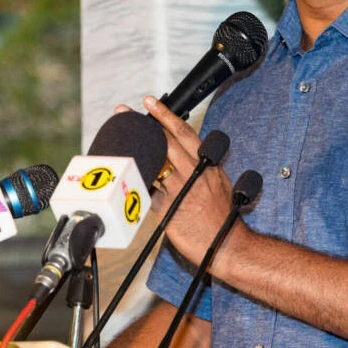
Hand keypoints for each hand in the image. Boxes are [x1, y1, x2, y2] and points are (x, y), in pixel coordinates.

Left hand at [139, 95, 240, 271]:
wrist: (229, 245)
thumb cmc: (223, 216)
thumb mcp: (218, 182)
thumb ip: (200, 166)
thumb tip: (181, 154)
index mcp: (206, 163)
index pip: (183, 132)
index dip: (164, 115)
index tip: (149, 102)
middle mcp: (193, 172)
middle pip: (163, 141)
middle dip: (142, 125)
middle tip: (123, 112)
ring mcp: (180, 190)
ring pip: (152, 162)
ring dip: (134, 151)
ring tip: (118, 143)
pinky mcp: (169, 209)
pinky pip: (147, 192)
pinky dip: (136, 185)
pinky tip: (125, 179)